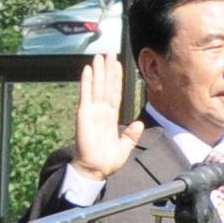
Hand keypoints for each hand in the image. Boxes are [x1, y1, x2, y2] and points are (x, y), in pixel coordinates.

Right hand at [66, 23, 133, 183]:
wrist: (95, 169)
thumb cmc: (107, 161)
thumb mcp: (125, 147)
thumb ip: (131, 135)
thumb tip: (138, 123)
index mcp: (111, 117)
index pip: (115, 93)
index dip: (117, 78)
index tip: (118, 65)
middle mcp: (101, 111)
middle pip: (106, 85)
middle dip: (108, 69)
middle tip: (109, 53)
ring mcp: (92, 111)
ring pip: (97, 86)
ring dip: (98, 71)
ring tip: (99, 56)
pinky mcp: (84, 114)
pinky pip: (86, 94)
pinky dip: (86, 81)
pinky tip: (87, 69)